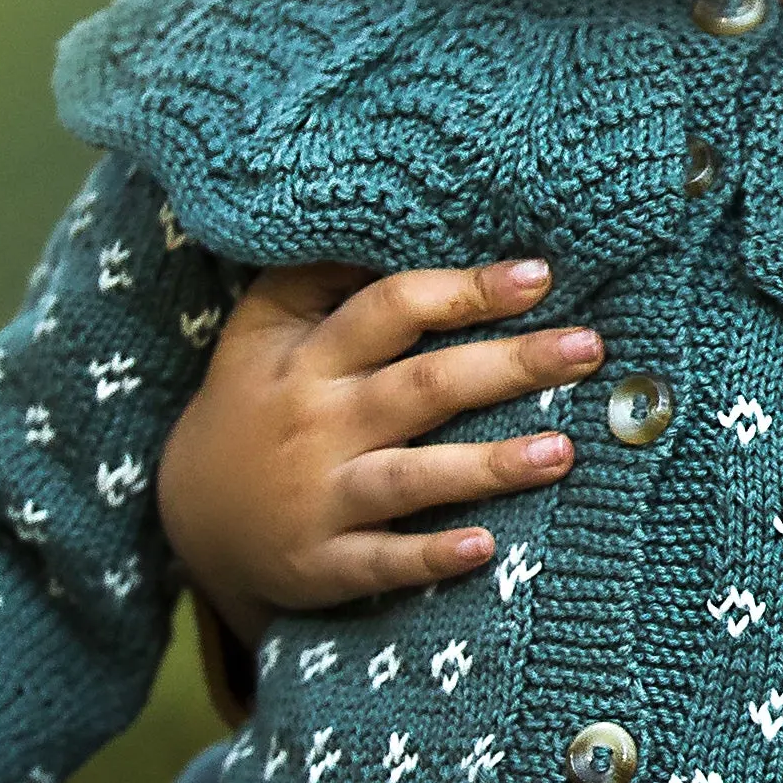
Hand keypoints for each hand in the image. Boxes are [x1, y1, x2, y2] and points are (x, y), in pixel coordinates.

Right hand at [157, 260, 599, 641]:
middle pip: (422, 388)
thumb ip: (324, 274)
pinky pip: (380, 562)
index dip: (464, 291)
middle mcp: (316, 424)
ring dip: (488, 465)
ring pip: (411, 478)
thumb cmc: (256, 398)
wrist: (193, 512)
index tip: (539, 275)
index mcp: (307, 358)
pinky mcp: (322, 564)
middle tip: (588, 348)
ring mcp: (318, 497)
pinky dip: (429, 556)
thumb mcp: (265, 326)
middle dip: (508, 366)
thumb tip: (405, 218)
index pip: (389, 310)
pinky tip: (486, 547)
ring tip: (564, 450)